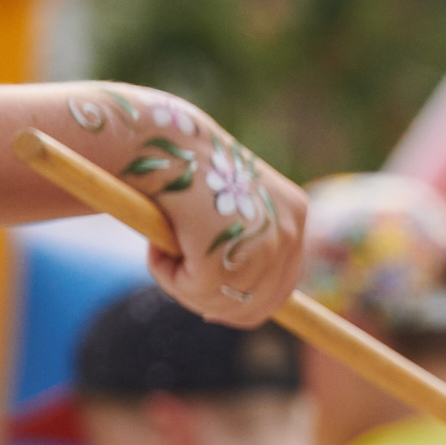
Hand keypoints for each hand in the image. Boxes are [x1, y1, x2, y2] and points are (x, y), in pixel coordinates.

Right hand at [62, 85, 307, 327]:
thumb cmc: (178, 170)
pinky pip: (194, 292)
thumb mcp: (219, 208)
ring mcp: (266, 240)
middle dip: (211, 302)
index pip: (280, 287)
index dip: (242, 305)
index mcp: (293, 213)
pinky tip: (156, 242)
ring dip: (182, 285)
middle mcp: (291, 227)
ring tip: (161, 248)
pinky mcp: (230, 250)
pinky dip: (167, 274)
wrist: (152, 135)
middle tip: (175, 275)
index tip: (207, 308)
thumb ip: (235, 246)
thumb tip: (222, 309)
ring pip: (221, 303)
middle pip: (257, 305)